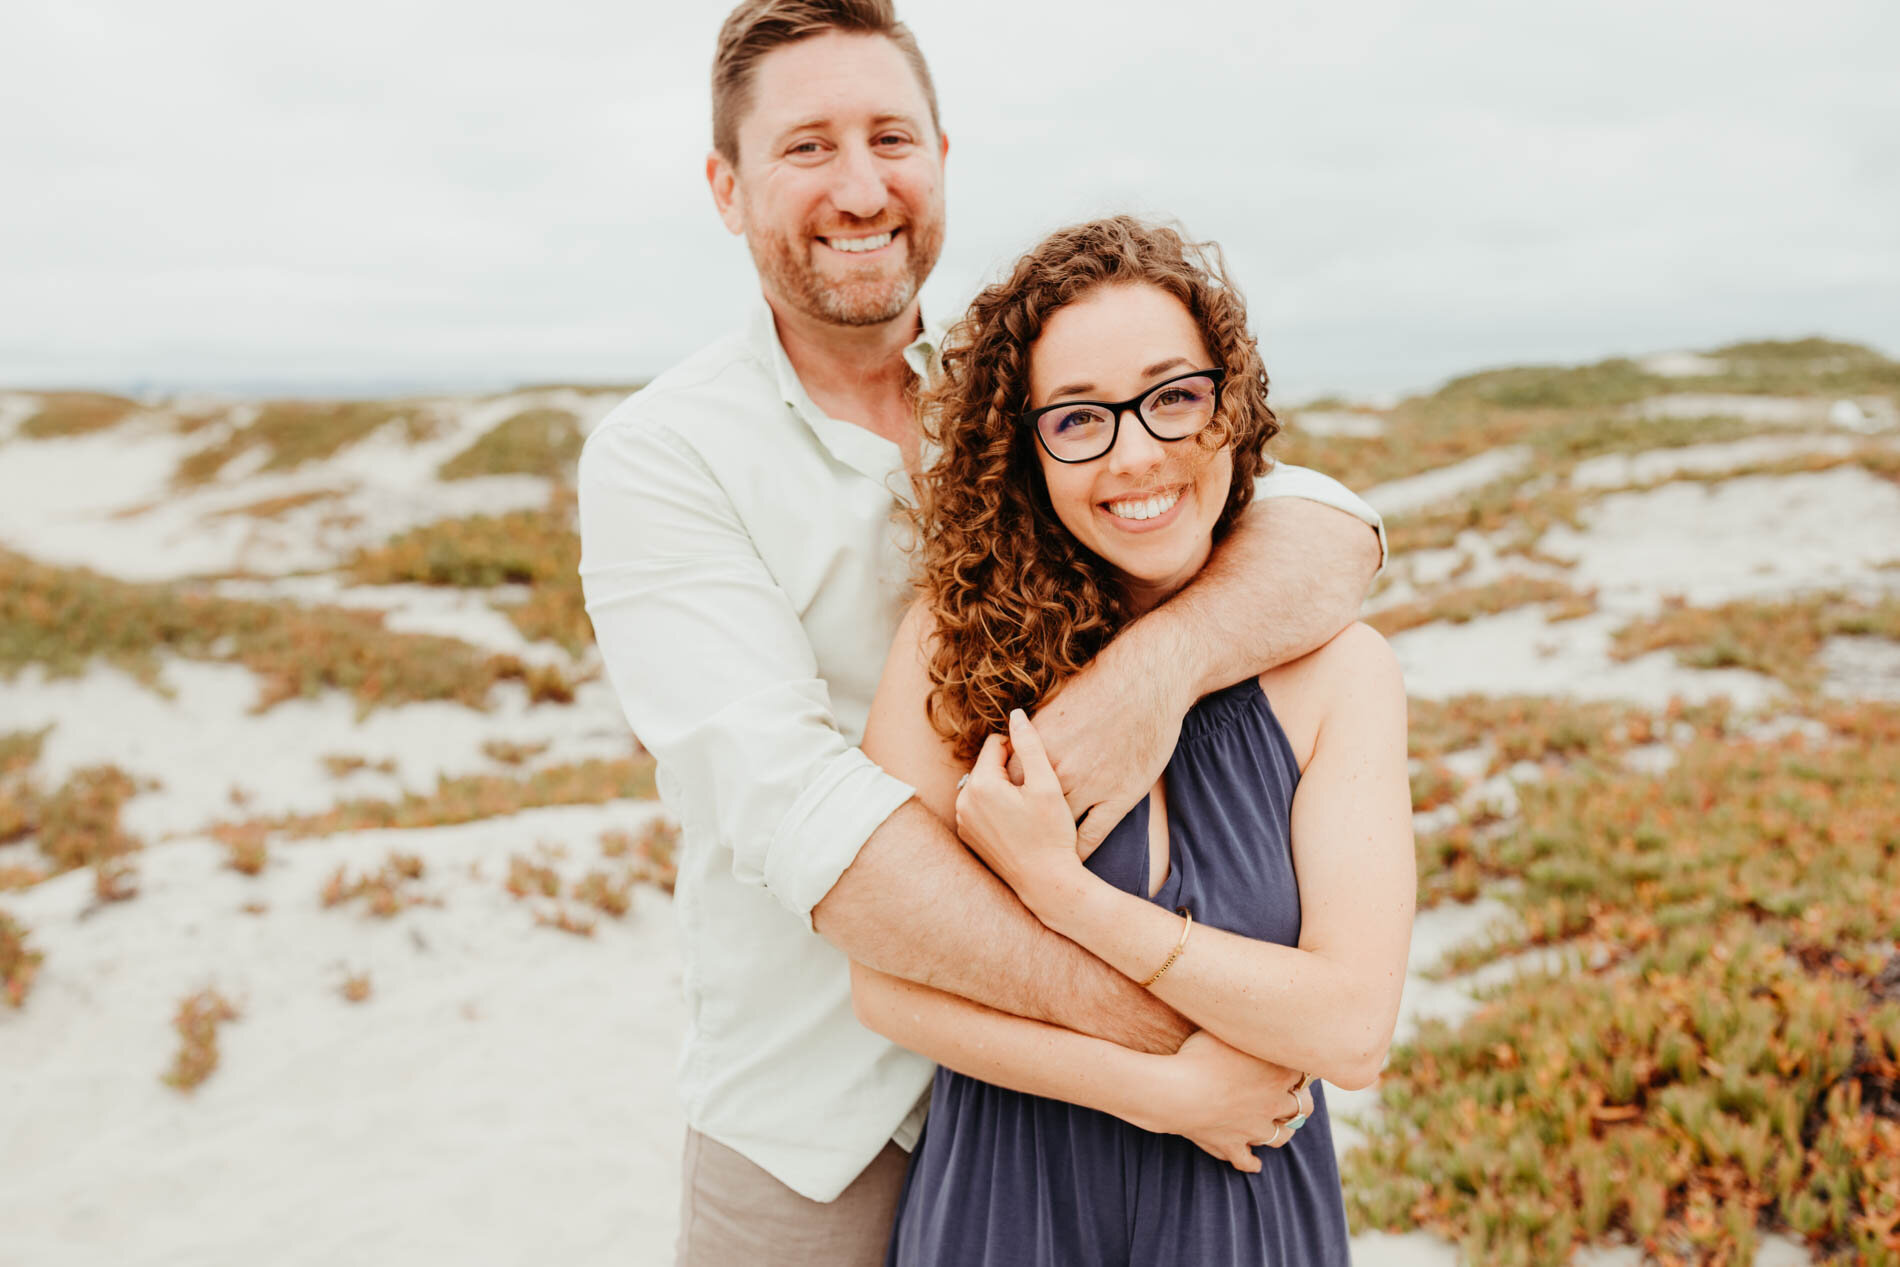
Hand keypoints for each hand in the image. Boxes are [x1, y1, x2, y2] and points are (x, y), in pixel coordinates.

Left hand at [955, 710, 1084, 911]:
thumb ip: (1030, 744)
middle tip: (1037, 787)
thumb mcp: (1047, 784)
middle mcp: (963, 803)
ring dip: (1004, 787)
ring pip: (985, 786)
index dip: (1020, 749)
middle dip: (1011, 769)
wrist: (1046, 883)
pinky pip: (982, 807)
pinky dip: (998, 806)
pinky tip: (1021, 821)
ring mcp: (963, 822)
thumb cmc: (1051, 834)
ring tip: (1030, 805)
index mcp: (980, 786)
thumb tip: (1016, 714)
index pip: (995, 744)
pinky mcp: (969, 837)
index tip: (1039, 766)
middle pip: (988, 765)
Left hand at [1027, 639, 1192, 857]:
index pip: (1007, 779)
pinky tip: (1074, 857)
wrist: (1147, 682)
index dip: (1009, 790)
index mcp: (1038, 747)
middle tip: (1023, 831)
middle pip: (1028, 807)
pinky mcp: (1118, 798)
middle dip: (1023, 820)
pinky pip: (1091, 835)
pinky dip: (1079, 849)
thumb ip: (1031, 733)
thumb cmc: (1102, 688)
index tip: (1010, 801)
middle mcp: (1058, 771)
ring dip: (1050, 838)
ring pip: (1058, 824)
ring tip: (1045, 851)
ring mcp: (1088, 787)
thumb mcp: (1054, 708)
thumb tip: (1012, 744)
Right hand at [1146, 1031, 1313, 1172]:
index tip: (1289, 1061)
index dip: (1297, 1067)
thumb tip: (1250, 1015)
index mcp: (1278, 1073)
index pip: (1303, 1071)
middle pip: (1302, 1107)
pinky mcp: (1232, 1146)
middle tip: (1294, 1095)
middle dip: (1300, 1101)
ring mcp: (1254, 1128)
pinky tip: (1254, 1164)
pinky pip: (1247, 1161)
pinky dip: (1251, 1163)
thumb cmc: (1199, 1053)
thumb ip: (1244, 1027)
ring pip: (1281, 1136)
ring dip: (1282, 1131)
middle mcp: (1273, 1103)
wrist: (1177, 1092)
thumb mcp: (1224, 1029)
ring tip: (1279, 1127)